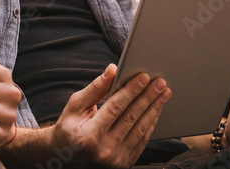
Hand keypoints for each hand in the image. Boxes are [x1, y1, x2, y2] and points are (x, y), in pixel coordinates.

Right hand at [13, 65, 168, 167]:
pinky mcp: (124, 164)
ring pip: (141, 130)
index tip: (144, 76)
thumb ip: (95, 88)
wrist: (66, 159)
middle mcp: (105, 150)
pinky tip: (156, 109)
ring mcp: (116, 160)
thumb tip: (113, 70)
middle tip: (160, 82)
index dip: (131, 91)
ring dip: (154, 109)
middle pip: (132, 118)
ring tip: (164, 93)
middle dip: (148, 97)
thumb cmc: (69, 128)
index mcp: (90, 135)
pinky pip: (142, 141)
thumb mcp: (75, 106)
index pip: (115, 108)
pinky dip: (151, 123)